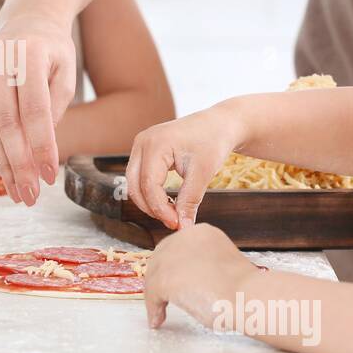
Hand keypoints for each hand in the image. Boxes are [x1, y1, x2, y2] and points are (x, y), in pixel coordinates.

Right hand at [0, 13, 75, 205]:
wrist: (25, 20)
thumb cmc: (52, 51)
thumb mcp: (65, 73)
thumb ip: (54, 108)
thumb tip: (38, 150)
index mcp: (27, 54)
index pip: (34, 109)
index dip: (40, 146)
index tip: (48, 176)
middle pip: (5, 123)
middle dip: (18, 164)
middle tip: (29, 196)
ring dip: (4, 163)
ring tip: (19, 192)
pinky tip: (8, 170)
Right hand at [126, 105, 244, 229]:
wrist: (218, 124)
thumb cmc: (213, 141)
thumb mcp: (203, 173)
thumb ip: (190, 200)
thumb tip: (183, 228)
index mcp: (156, 143)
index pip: (149, 185)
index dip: (160, 208)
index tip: (177, 223)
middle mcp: (142, 142)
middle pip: (134, 186)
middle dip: (152, 208)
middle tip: (174, 222)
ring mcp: (141, 145)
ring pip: (133, 183)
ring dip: (149, 202)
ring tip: (173, 213)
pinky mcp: (144, 151)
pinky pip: (139, 177)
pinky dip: (150, 193)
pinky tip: (169, 202)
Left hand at [144, 223, 257, 328]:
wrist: (249, 297)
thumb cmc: (244, 288)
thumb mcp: (221, 264)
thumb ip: (202, 264)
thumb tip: (183, 279)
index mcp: (201, 232)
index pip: (174, 247)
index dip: (169, 268)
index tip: (169, 283)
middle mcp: (184, 238)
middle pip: (159, 260)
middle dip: (157, 281)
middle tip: (160, 300)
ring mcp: (173, 257)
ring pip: (154, 277)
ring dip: (155, 297)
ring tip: (160, 313)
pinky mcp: (165, 277)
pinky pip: (152, 295)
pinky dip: (154, 309)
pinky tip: (159, 320)